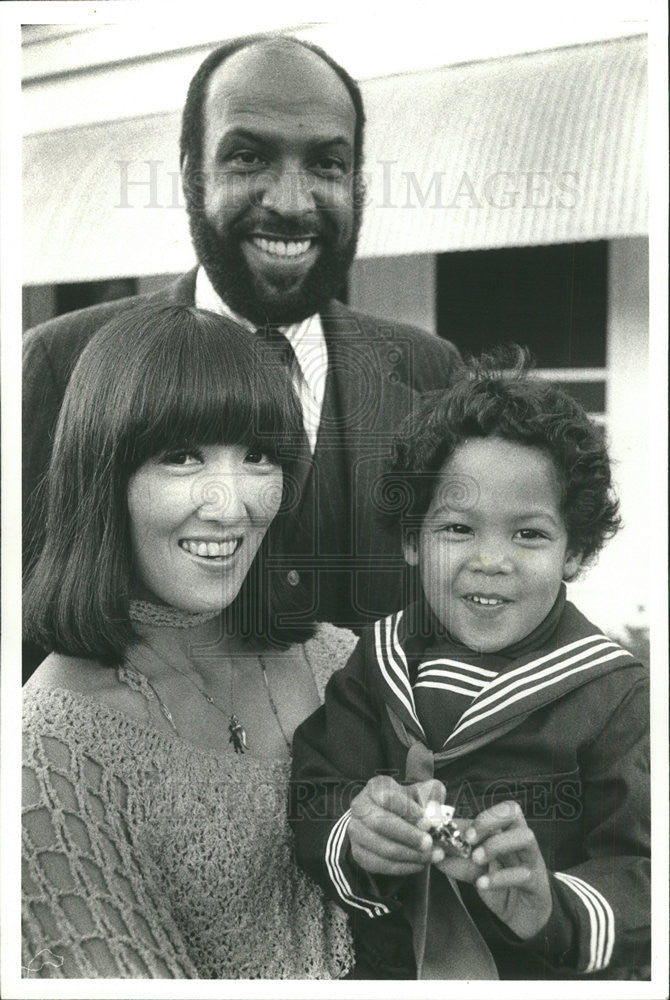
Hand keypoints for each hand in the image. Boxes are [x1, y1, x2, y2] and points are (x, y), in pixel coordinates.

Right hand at [348, 776, 446, 875]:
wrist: (388, 820)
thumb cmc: (407, 805)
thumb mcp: (420, 792)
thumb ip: (431, 796)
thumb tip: (434, 811)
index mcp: (375, 788)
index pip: (388, 798)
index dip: (409, 811)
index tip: (428, 822)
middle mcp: (360, 808)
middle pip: (381, 823)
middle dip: (408, 835)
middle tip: (429, 843)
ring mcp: (356, 832)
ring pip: (381, 847)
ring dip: (409, 854)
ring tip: (431, 856)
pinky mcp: (358, 853)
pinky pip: (379, 864)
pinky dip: (401, 867)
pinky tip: (419, 864)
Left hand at [451, 800, 551, 939]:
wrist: (523, 917)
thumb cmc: (500, 885)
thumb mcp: (475, 870)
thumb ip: (457, 859)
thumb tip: (434, 851)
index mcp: (506, 832)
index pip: (500, 809)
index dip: (482, 814)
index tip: (461, 832)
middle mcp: (521, 840)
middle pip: (514, 812)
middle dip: (489, 820)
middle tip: (469, 839)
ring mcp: (532, 859)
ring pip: (525, 837)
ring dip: (496, 844)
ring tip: (477, 859)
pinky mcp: (537, 883)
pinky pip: (523, 874)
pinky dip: (499, 877)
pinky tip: (482, 884)